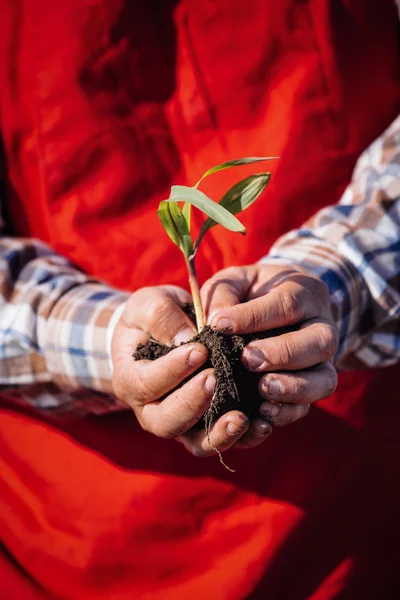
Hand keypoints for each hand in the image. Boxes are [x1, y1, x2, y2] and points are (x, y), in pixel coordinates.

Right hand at [111, 285, 270, 456]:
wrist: (164, 332)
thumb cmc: (155, 316)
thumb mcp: (149, 303)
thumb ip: (162, 316)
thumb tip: (187, 337)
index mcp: (130, 380)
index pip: (147, 383)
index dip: (172, 370)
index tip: (199, 350)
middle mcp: (151, 410)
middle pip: (167, 422)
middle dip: (192, 403)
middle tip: (215, 379)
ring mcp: (180, 423)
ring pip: (196, 443)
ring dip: (220, 434)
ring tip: (243, 418)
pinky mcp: (207, 427)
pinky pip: (223, 440)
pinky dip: (243, 437)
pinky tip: (263, 422)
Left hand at [201, 264, 337, 441]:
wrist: (279, 304)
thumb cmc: (252, 291)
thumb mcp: (237, 281)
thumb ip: (224, 293)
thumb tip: (214, 321)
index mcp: (304, 291)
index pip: (286, 303)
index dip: (254, 316)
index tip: (220, 325)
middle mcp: (322, 326)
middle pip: (318, 342)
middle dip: (283, 353)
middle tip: (248, 360)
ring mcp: (323, 360)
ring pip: (324, 379)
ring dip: (293, 388)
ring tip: (262, 389)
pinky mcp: (314, 386)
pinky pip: (310, 404)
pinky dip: (288, 411)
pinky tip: (263, 412)